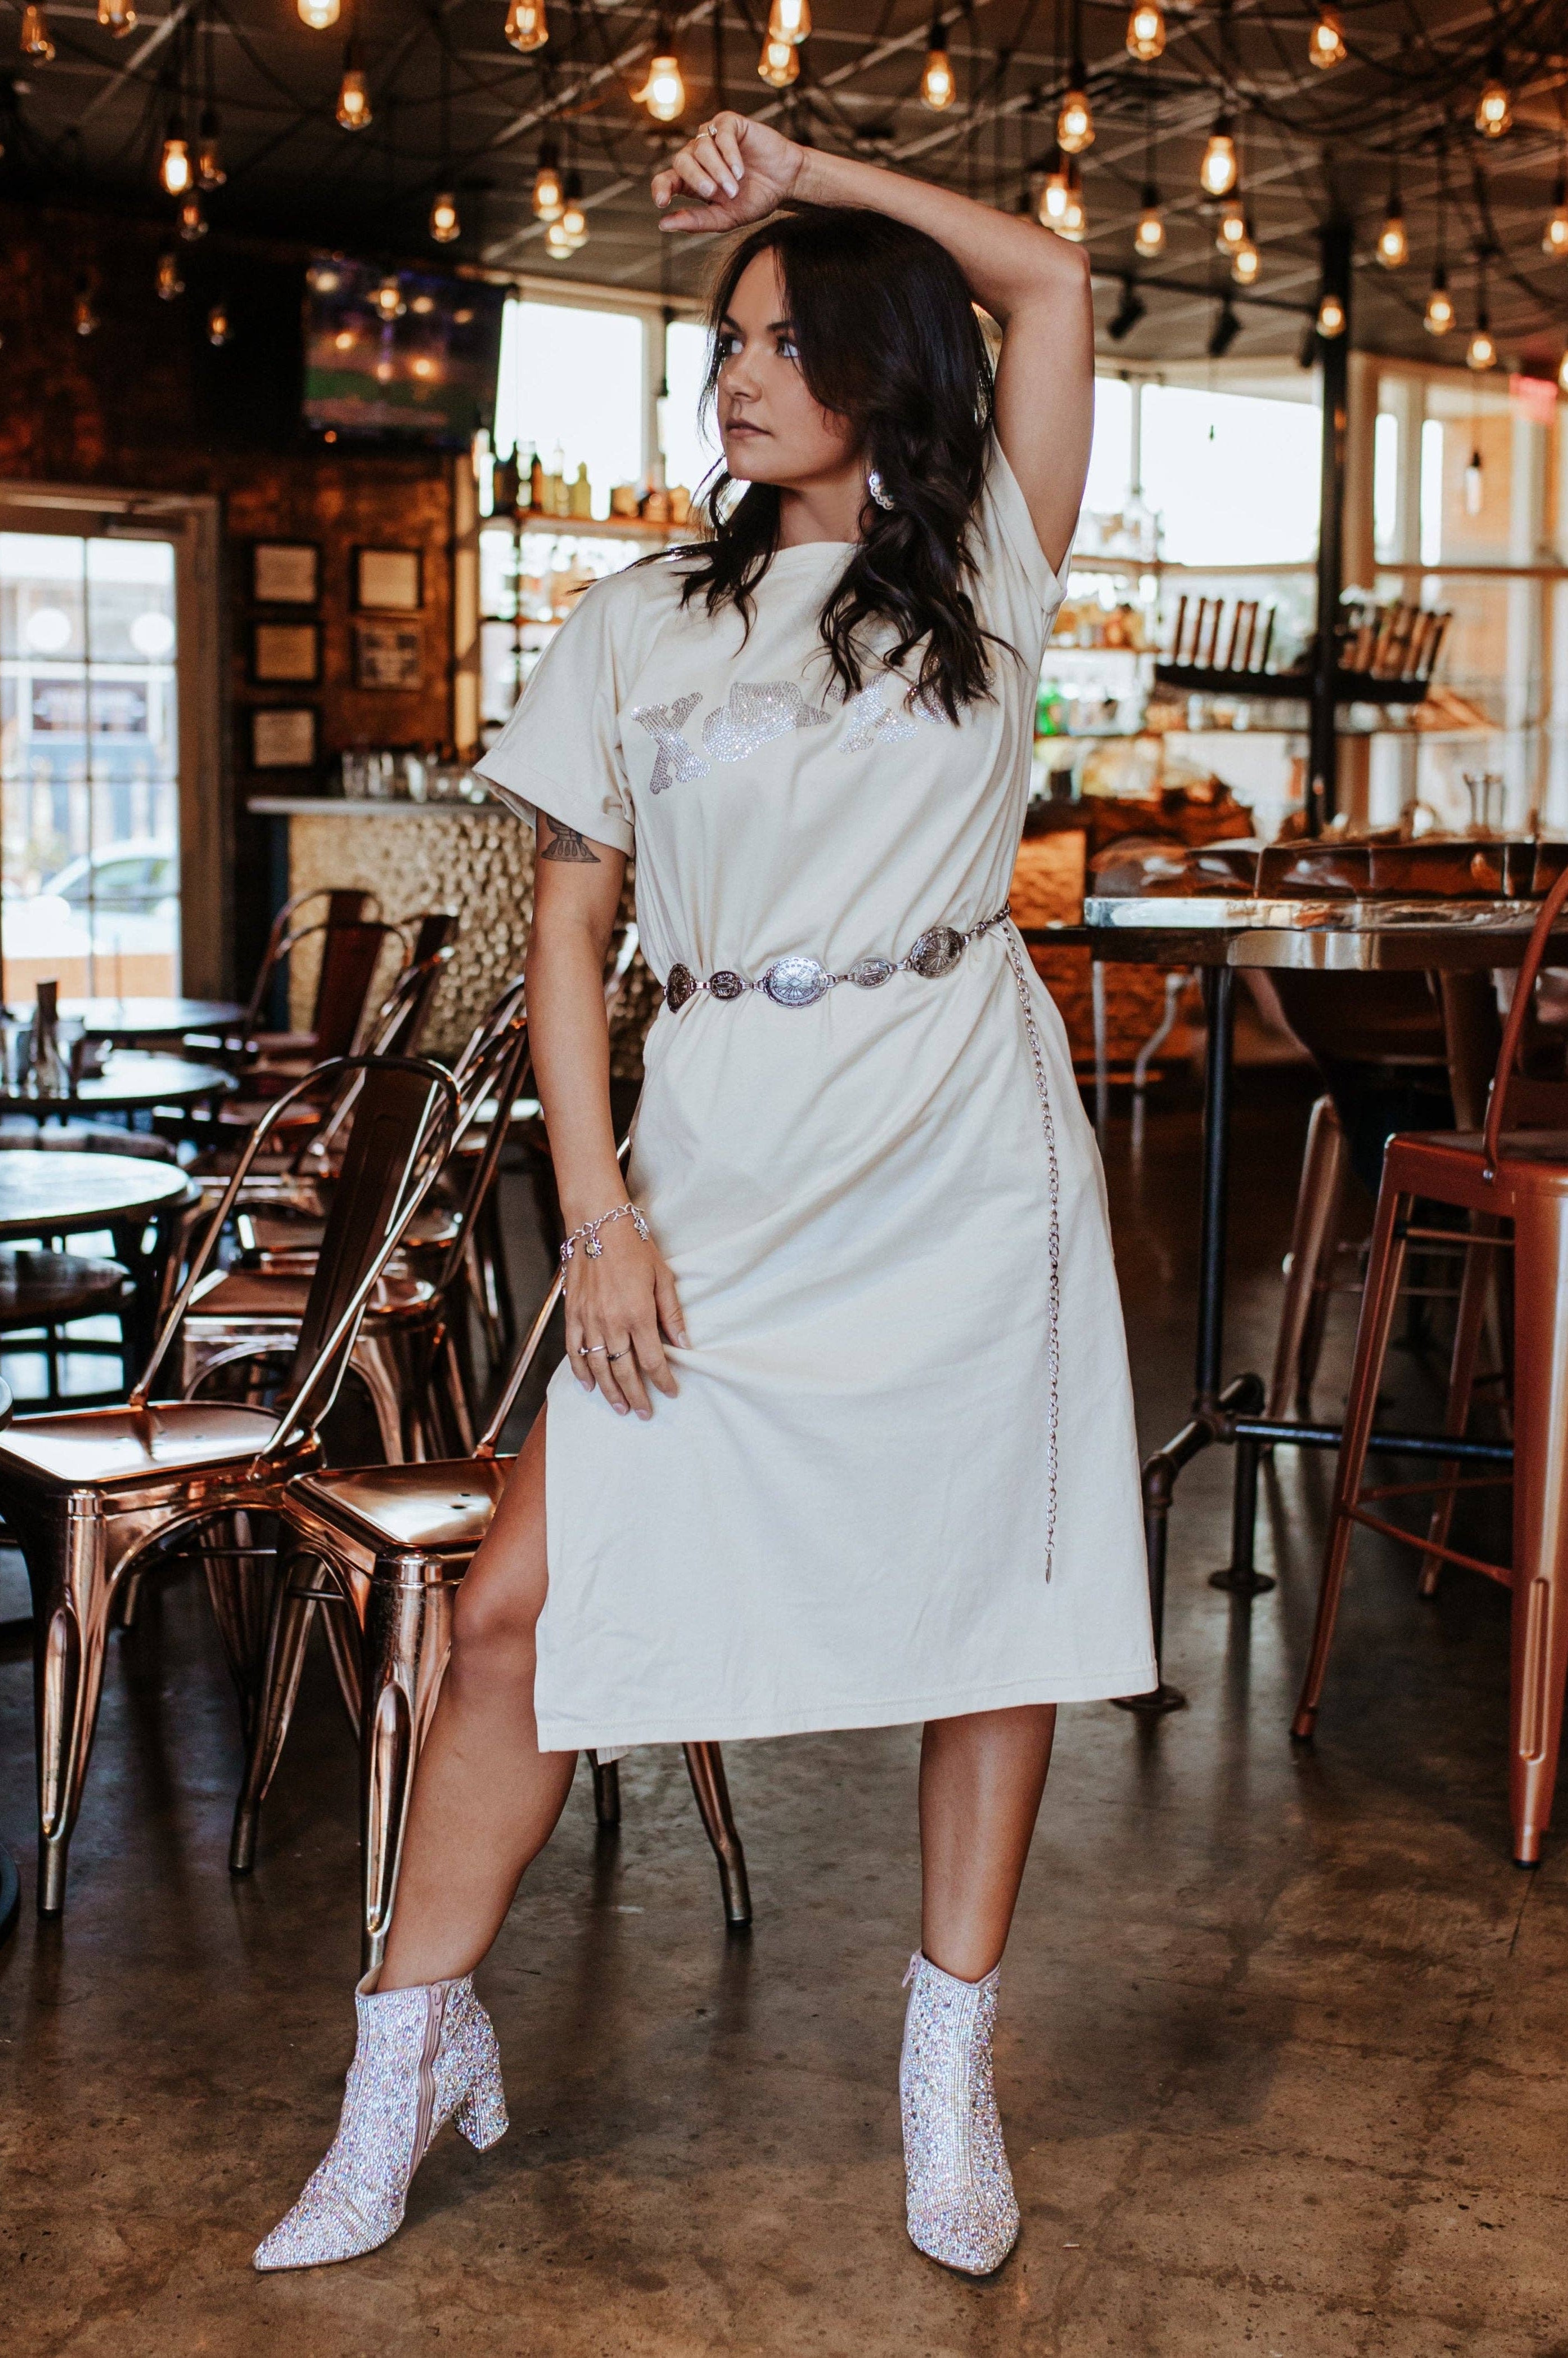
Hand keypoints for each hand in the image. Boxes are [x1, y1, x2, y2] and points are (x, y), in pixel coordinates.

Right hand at [564, 1215, 686, 1418]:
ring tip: (620, 1407)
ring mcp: (589, 1320)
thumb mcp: (663, 1276)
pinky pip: (574, 1350)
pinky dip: (580, 1370)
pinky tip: (588, 1385)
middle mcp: (612, 1322)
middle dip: (636, 1395)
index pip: (653, 1360)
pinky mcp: (572, 1314)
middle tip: (644, 1413)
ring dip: (610, 1391)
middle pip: (625, 1371)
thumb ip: (672, 1313)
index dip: (663, 1381)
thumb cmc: (634, 1246)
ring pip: (599, 1366)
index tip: (671, 1392)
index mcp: (639, 1314)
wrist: (597, 1223)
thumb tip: (684, 1343)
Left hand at [652, 110, 805, 233]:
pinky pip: (720, 134)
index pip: (666, 179)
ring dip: (717, 170)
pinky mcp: (729, 123)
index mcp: (691, 180)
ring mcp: (712, 137)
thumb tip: (663, 224)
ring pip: (700, 148)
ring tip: (734, 187)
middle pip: (681, 161)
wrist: (785, 182)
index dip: (660, 188)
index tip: (663, 203)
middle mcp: (697, 155)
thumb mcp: (725, 217)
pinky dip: (729, 154)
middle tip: (712, 193)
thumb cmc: (755, 199)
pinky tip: (740, 171)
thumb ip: (696, 221)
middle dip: (695, 178)